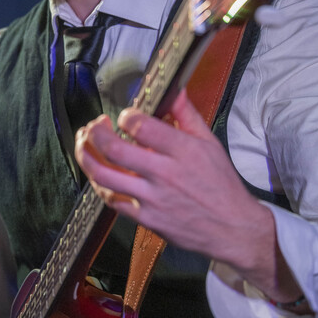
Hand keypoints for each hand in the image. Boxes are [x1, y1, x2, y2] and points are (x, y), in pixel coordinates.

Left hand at [74, 89, 293, 296]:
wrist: (233, 228)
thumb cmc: (221, 184)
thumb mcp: (210, 143)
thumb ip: (187, 115)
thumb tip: (174, 89)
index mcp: (182, 150)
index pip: (139, 125)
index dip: (125, 116)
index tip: (124, 117)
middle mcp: (164, 174)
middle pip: (113, 149)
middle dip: (94, 132)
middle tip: (94, 126)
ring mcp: (152, 198)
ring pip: (104, 176)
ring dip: (87, 157)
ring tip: (85, 145)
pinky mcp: (146, 219)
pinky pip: (112, 200)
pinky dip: (101, 185)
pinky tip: (100, 174)